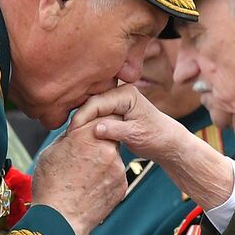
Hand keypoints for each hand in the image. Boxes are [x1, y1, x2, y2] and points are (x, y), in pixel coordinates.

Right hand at [32, 120, 126, 234]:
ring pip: (114, 158)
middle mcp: (108, 149)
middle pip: (111, 137)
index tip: (91, 128)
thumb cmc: (50, 186)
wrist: (60, 219)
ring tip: (84, 176)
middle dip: (101, 141)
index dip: (97, 122)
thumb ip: (69, 137)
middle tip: (87, 153)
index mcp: (88, 136)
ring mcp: (118, 169)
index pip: (103, 116)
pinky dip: (106, 179)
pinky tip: (90, 188)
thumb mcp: (51, 152)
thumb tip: (76, 132)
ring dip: (103, 162)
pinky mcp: (122, 186)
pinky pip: (115, 176)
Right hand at [72, 87, 234, 210]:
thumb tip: (96, 129)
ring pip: (91, 109)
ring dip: (81, 121)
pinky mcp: (113, 109)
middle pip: (91, 103)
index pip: (97, 102)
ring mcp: (115, 100)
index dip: (82, 117)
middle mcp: (120, 92)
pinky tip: (79, 135)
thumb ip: (116, 131)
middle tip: (66, 134)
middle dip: (79, 118)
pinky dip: (87, 124)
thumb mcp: (136, 135)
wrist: (167, 142)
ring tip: (70, 136)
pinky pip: (95, 115)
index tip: (71, 131)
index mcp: (127, 93)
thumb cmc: (156, 137)